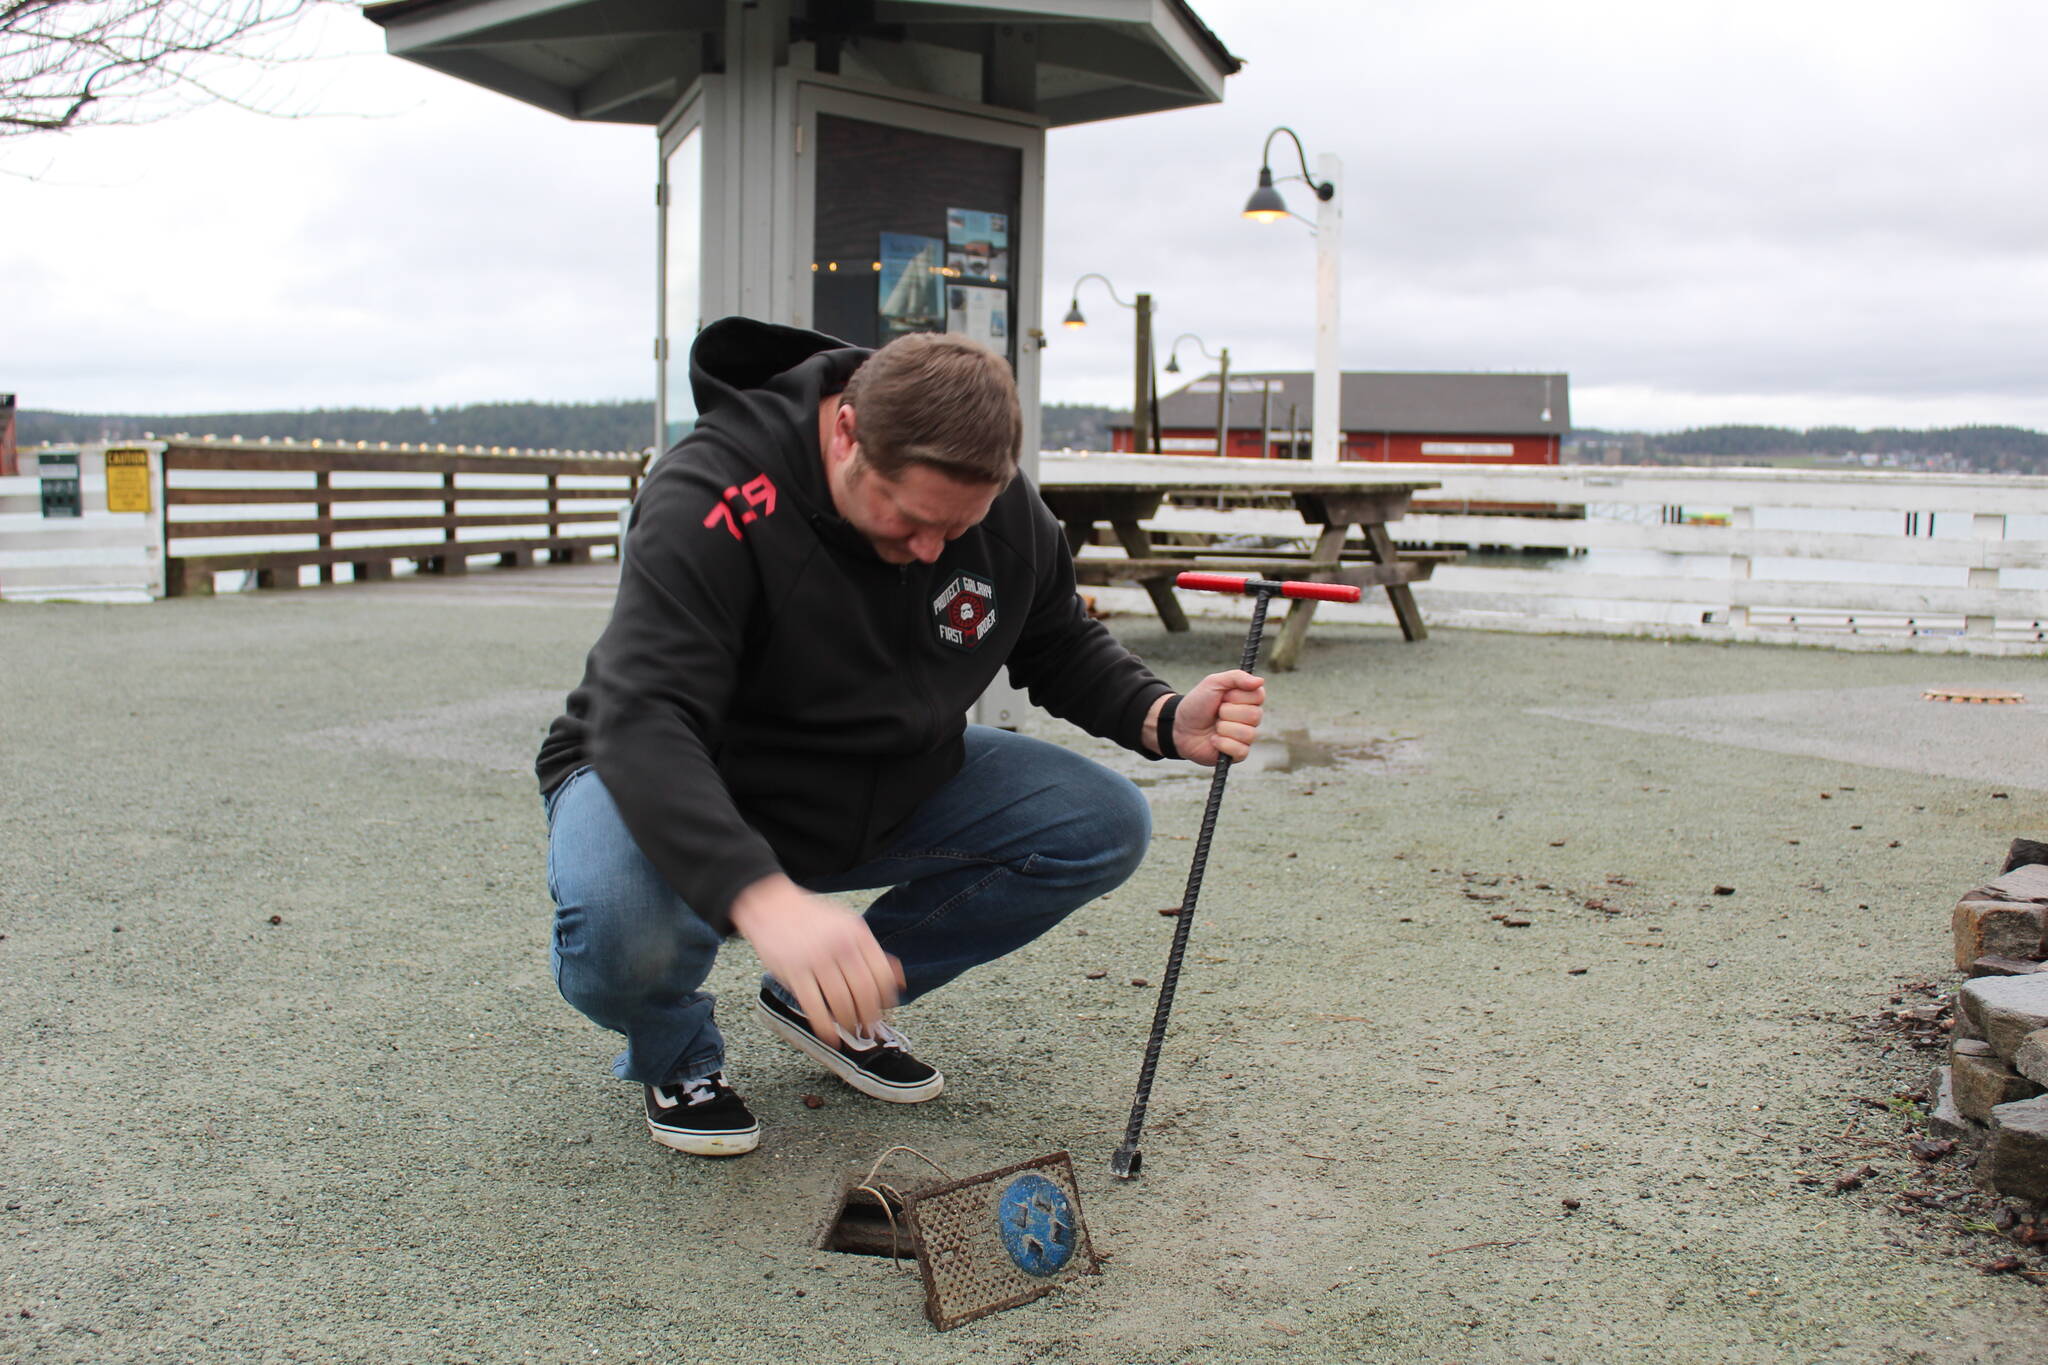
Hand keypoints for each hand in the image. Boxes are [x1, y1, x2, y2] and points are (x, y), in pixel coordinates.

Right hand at [729, 875, 903, 1038]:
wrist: (772, 905)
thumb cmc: (811, 918)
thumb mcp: (847, 924)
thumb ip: (871, 950)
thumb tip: (898, 978)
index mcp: (857, 934)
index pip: (881, 974)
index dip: (886, 998)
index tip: (885, 1011)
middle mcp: (840, 946)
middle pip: (864, 992)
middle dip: (870, 1016)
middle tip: (870, 1028)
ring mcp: (816, 959)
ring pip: (841, 1001)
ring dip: (849, 1022)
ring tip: (852, 1031)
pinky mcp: (794, 972)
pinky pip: (814, 1006)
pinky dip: (824, 1026)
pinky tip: (829, 1035)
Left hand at [1173, 669, 1265, 765]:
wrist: (1180, 727)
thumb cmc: (1197, 704)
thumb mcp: (1213, 683)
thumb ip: (1236, 677)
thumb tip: (1260, 681)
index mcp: (1248, 699)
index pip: (1259, 695)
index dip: (1238, 696)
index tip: (1224, 696)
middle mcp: (1250, 717)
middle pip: (1255, 715)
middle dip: (1228, 712)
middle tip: (1216, 712)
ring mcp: (1246, 736)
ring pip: (1248, 733)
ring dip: (1224, 728)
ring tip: (1214, 726)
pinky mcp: (1239, 753)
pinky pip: (1241, 750)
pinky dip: (1222, 744)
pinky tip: (1213, 740)